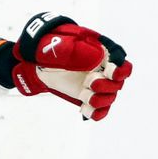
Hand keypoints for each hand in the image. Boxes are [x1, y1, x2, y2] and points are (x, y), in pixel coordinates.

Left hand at [0, 12, 131, 120]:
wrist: (34, 62)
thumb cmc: (48, 47)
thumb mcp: (58, 45)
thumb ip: (75, 51)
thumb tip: (96, 59)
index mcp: (101, 54)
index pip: (122, 65)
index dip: (120, 70)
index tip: (109, 71)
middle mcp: (102, 71)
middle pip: (117, 84)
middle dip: (106, 86)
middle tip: (89, 82)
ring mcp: (95, 86)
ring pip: (109, 99)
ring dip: (100, 100)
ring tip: (84, 95)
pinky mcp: (86, 98)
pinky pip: (98, 111)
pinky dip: (95, 113)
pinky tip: (84, 110)